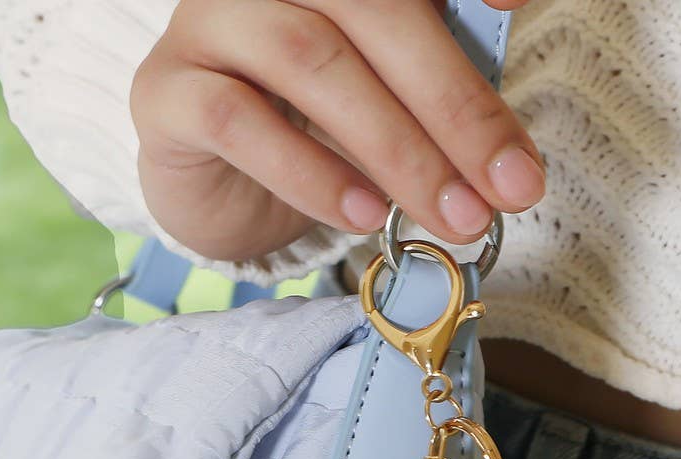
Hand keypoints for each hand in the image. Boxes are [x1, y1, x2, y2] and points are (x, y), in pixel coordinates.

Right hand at [130, 0, 541, 261]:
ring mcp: (208, 21)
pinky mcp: (166, 90)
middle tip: (509, 190)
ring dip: (395, 149)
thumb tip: (510, 110)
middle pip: (374, 10)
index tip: (514, 9)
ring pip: (311, 61)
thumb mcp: (388, 97)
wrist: (217, 188)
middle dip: (454, 109)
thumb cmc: (314, 132)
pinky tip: (364, 215)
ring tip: (449, 216)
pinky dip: (312, 174)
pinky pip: (241, 122)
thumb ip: (440, 78)